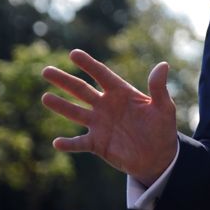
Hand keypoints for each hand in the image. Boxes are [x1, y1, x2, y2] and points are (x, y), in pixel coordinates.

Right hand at [41, 49, 177, 186]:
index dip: (88, 64)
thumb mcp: (164, 108)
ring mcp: (99, 124)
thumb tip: (163, 65)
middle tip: (46, 71)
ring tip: (45, 97)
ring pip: (75, 113)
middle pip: (81, 90)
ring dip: (60, 106)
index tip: (73, 53)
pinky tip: (57, 142)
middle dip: (64, 80)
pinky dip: (68, 144)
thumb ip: (158, 88)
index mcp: (121, 93)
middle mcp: (106, 106)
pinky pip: (79, 143)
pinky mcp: (97, 144)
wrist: (158, 156)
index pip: (102, 75)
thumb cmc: (162, 129)